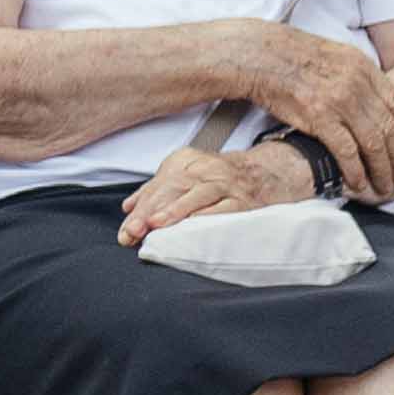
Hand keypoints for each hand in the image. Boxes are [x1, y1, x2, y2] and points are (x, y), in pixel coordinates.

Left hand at [115, 142, 318, 246]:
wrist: (267, 173)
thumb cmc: (219, 178)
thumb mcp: (185, 175)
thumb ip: (155, 191)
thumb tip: (129, 207)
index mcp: (186, 162)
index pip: (157, 186)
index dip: (139, 209)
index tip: (126, 230)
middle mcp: (205, 170)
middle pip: (171, 189)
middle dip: (149, 213)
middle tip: (133, 232)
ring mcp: (226, 184)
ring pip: (196, 195)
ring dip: (174, 212)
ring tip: (156, 225)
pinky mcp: (244, 200)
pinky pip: (224, 208)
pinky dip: (207, 216)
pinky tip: (192, 227)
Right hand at [239, 23, 393, 201]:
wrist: (261, 54)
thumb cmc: (290, 55)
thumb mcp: (335, 55)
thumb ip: (357, 75)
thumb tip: (372, 97)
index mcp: (364, 68)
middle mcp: (358, 85)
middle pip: (389, 129)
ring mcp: (340, 101)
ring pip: (373, 143)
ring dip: (381, 169)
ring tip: (384, 185)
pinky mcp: (319, 117)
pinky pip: (346, 150)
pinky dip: (355, 170)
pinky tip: (358, 181)